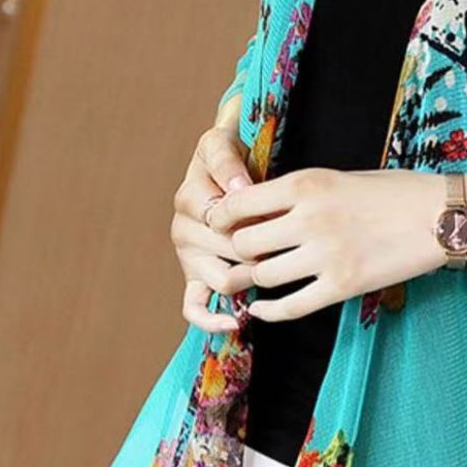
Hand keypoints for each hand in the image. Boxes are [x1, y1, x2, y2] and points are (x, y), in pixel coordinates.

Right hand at [170, 91, 257, 333]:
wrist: (225, 165)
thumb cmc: (230, 157)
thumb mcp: (224, 145)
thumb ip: (227, 161)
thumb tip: (239, 187)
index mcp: (189, 198)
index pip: (226, 221)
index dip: (257, 220)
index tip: (276, 210)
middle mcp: (183, 229)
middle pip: (232, 254)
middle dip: (262, 248)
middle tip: (283, 237)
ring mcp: (186, 257)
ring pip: (225, 281)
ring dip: (254, 276)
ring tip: (273, 261)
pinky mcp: (191, 278)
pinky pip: (193, 308)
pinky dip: (212, 320)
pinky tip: (237, 322)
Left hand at [206, 164, 448, 321]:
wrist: (442, 215)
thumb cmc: (393, 192)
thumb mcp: (338, 177)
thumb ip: (297, 194)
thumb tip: (255, 212)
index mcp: (305, 183)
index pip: (237, 204)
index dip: (220, 218)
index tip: (220, 226)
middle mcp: (309, 218)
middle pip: (243, 244)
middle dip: (236, 252)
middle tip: (239, 257)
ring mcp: (326, 255)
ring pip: (262, 276)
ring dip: (254, 280)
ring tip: (255, 278)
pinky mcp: (344, 286)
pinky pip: (290, 306)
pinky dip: (269, 312)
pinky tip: (261, 309)